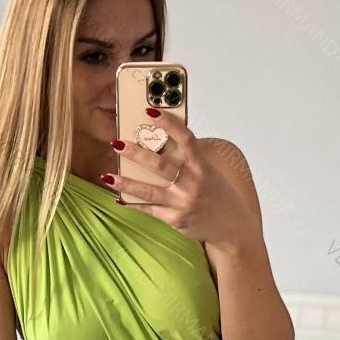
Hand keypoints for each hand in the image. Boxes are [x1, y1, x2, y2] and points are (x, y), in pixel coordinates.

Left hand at [105, 110, 256, 252]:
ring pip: (148, 191)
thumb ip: (188, 159)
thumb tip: (159, 143)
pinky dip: (133, 203)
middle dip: (136, 153)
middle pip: (160, 166)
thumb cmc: (217, 195)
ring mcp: (182, 203)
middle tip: (117, 143)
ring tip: (107, 176)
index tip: (149, 111)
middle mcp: (192, 184)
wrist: (232, 228)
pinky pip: (150, 210)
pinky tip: (119, 197)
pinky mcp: (176, 220)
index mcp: (202, 167)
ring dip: (125, 183)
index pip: (185, 139)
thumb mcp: (209, 172)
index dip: (168, 124)